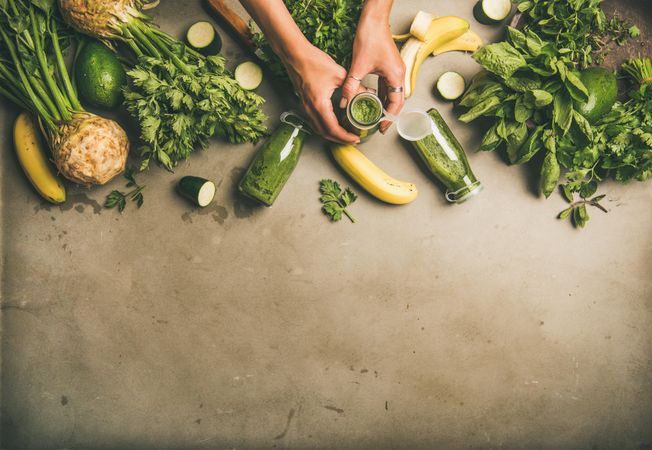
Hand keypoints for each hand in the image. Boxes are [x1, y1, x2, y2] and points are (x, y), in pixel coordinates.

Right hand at [283, 43, 360, 143]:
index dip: (345, 137)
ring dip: (332, 135)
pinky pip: (314, 122)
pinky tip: (333, 123)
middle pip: (325, 134)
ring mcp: (306, 108)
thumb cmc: (313, 62)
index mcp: (320, 105)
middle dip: (340, 140)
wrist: (295, 55)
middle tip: (352, 139)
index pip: (333, 129)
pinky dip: (325, 127)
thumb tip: (367, 93)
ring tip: (344, 134)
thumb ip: (353, 87)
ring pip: (319, 129)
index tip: (355, 138)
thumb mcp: (338, 74)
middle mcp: (310, 109)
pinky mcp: (304, 103)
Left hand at [340, 5, 404, 132]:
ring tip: (374, 117)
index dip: (389, 118)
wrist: (374, 19)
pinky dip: (382, 95)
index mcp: (396, 76)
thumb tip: (344, 102)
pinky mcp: (389, 67)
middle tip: (377, 126)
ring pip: (392, 94)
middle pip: (396, 101)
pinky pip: (388, 85)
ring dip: (384, 105)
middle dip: (388, 114)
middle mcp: (399, 75)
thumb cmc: (370, 37)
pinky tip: (372, 101)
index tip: (382, 128)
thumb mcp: (358, 65)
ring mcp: (395, 70)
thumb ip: (351, 85)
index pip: (396, 104)